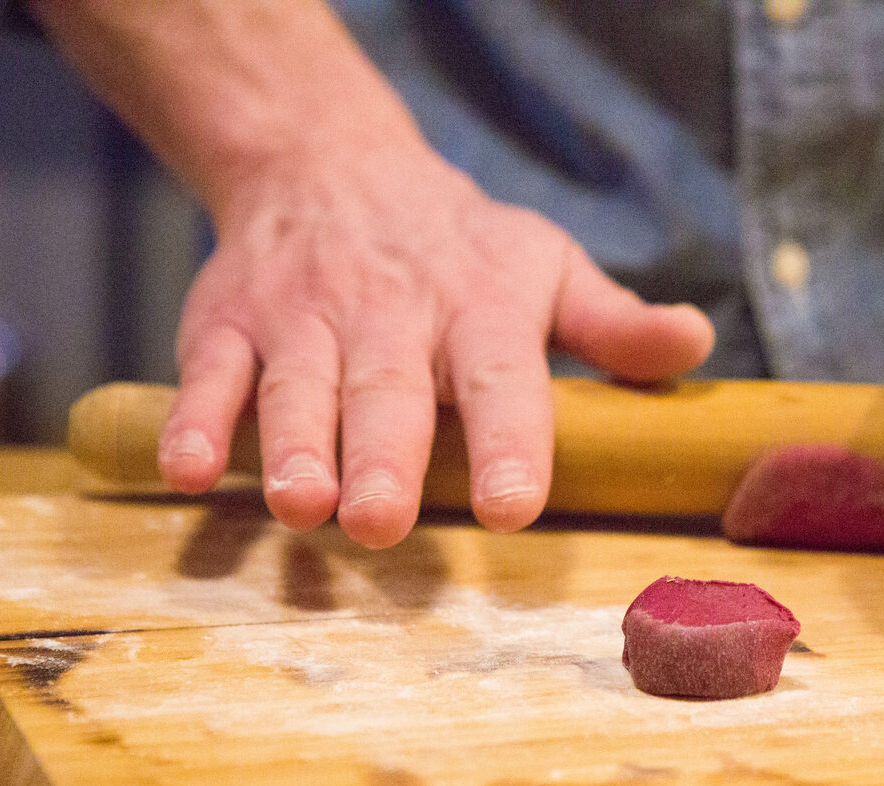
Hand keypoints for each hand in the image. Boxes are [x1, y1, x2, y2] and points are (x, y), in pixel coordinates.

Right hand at [155, 136, 713, 547]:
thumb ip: (613, 325)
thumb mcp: (546, 267)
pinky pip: (209, 375)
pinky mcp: (226, 325)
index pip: (502, 382)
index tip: (513, 507)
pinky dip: (195, 421)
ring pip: (297, 389)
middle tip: (381, 523)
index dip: (509, 444)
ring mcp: (302, 320)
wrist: (328, 164)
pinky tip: (188, 472)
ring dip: (295, 448)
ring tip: (302, 507)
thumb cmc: (460, 245)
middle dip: (383, 459)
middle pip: (387, 394)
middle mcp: (390, 316)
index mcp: (479, 310)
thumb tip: (695, 343)